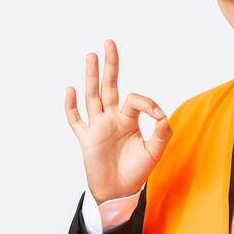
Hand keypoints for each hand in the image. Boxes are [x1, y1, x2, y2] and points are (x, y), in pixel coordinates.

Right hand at [63, 39, 171, 201]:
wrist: (120, 191)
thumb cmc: (137, 171)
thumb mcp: (155, 151)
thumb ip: (162, 133)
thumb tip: (163, 115)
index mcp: (129, 119)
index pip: (134, 100)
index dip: (147, 103)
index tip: (158, 115)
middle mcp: (112, 119)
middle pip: (109, 87)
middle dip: (110, 65)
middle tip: (109, 42)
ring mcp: (97, 127)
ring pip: (92, 97)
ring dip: (91, 76)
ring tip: (91, 55)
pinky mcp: (86, 139)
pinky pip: (76, 120)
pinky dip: (71, 106)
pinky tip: (70, 90)